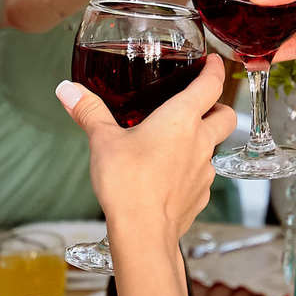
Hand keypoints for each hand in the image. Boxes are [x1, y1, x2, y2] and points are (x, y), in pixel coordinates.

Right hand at [56, 56, 235, 248]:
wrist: (143, 234)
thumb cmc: (127, 184)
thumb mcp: (103, 141)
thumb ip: (88, 111)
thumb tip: (68, 90)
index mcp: (181, 119)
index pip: (211, 84)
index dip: (215, 69)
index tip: (214, 62)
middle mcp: (200, 142)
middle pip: (227, 115)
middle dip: (218, 105)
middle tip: (202, 103)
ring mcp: (204, 171)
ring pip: (214, 147)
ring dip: (202, 140)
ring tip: (175, 142)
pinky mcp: (200, 196)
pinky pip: (202, 176)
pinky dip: (191, 170)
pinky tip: (168, 175)